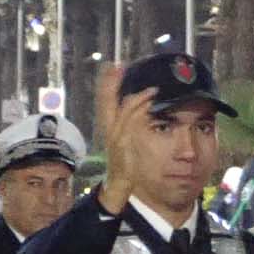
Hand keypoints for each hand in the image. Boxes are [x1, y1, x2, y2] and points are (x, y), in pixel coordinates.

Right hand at [93, 66, 159, 211]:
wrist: (118, 187)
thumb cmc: (125, 166)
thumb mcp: (126, 143)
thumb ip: (131, 127)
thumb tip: (142, 111)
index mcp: (110, 127)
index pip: (105, 100)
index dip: (107, 83)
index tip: (112, 66)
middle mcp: (110, 130)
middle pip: (108, 101)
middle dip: (112, 83)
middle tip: (121, 67)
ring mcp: (115, 138)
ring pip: (123, 112)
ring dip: (136, 98)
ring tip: (148, 88)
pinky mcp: (123, 146)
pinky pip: (130, 126)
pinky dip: (139, 113)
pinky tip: (148, 105)